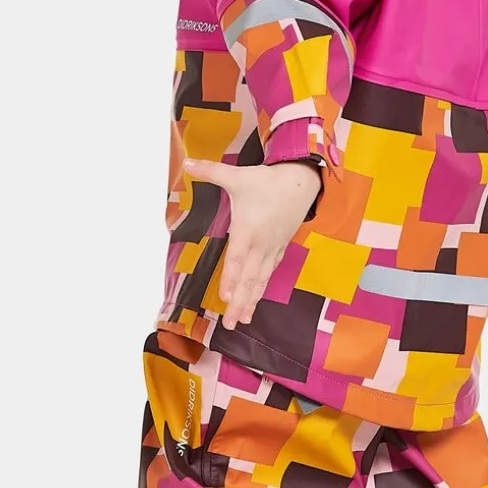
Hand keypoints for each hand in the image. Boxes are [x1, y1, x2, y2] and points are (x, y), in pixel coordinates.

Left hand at [183, 158, 321, 329]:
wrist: (302, 182)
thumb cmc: (267, 181)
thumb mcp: (237, 175)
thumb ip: (210, 171)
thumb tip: (186, 162)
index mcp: (248, 230)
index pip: (237, 260)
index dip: (231, 280)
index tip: (225, 299)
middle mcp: (260, 244)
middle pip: (249, 279)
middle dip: (240, 303)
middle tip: (231, 324)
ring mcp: (272, 248)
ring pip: (261, 280)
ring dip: (251, 301)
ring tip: (243, 320)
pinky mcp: (279, 247)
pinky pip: (270, 272)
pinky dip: (262, 288)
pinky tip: (256, 299)